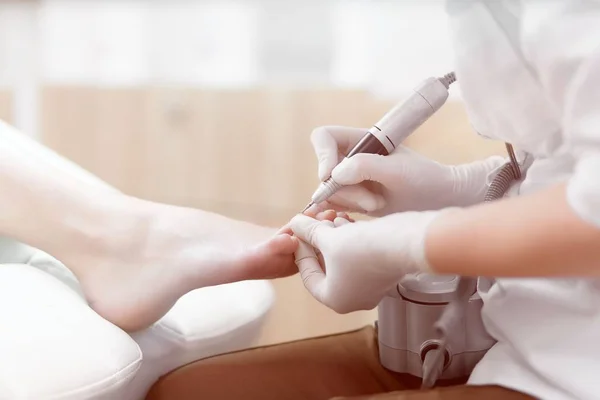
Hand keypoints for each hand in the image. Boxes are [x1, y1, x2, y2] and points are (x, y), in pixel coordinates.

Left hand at [289, 210, 444, 313]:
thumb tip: (294, 224)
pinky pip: (359, 257)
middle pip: (326, 267)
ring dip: (335, 237)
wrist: (408, 243)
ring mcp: (370, 288)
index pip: (308, 275)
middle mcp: (353, 299)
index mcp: (334, 299)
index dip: (301, 250)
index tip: (299, 231)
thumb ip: (309, 232)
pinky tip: (348, 221)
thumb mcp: (329, 238)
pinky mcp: (383, 273)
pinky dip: (351, 239)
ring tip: (333, 218)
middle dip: (319, 241)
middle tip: (315, 222)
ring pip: (343, 260)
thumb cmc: (365, 247)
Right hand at [310, 126, 504, 215]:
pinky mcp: (353, 197)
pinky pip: (334, 203)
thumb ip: (365, 166)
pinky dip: (348, 210)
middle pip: (326, 170)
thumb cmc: (425, 179)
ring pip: (330, 191)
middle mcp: (352, 157)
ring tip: (379, 204)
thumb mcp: (398, 171)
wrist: (440, 200)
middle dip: (345, 189)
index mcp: (362, 140)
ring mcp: (351, 178)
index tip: (330, 175)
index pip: (324, 137)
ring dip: (351, 202)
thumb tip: (334, 174)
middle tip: (373, 201)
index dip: (322, 155)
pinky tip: (371, 210)